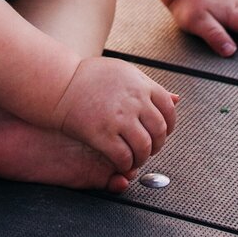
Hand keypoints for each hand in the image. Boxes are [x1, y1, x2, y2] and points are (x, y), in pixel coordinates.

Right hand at [53, 56, 177, 176]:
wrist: (59, 84)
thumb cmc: (90, 78)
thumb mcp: (124, 72)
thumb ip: (149, 87)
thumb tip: (178, 100)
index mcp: (140, 83)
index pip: (168, 108)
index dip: (169, 125)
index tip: (161, 132)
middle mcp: (133, 99)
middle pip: (158, 131)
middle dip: (157, 144)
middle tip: (148, 148)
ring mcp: (118, 117)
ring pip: (144, 147)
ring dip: (142, 157)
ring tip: (135, 157)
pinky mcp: (102, 133)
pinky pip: (123, 157)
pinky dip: (126, 164)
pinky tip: (121, 161)